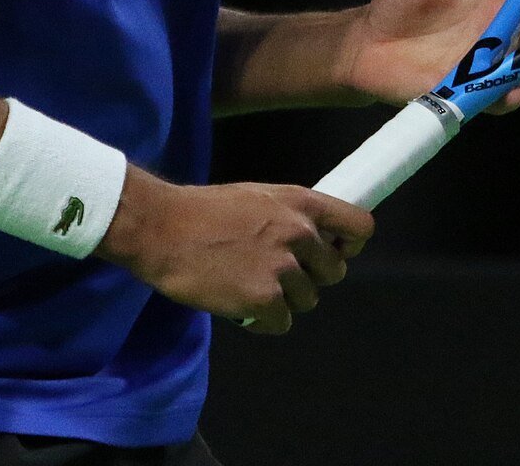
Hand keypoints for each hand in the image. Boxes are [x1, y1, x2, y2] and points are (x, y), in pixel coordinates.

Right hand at [97, 173, 373, 334]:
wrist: (160, 228)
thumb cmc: (201, 212)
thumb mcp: (256, 197)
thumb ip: (290, 216)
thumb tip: (314, 239)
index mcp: (300, 203)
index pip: (359, 227)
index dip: (349, 245)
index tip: (333, 253)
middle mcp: (299, 233)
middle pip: (334, 272)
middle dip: (309, 277)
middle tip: (275, 274)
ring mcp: (283, 268)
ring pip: (308, 300)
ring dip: (282, 300)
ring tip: (247, 285)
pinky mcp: (264, 299)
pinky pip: (281, 323)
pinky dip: (261, 321)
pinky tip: (238, 305)